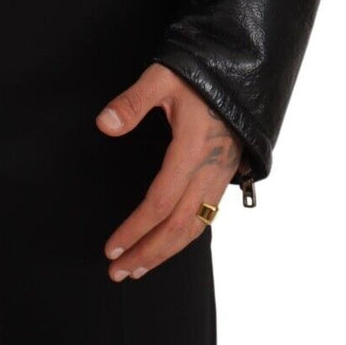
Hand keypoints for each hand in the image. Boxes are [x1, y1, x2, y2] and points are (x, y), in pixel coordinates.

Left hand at [95, 63, 246, 281]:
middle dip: (148, 252)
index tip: (112, 248)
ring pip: (195, 227)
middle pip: (179, 226)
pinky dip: (184, 238)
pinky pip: (206, 217)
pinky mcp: (224, 177)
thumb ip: (132, 102)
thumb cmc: (199, 74)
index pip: (161, 202)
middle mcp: (209, 171)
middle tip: (117, 272)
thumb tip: (104, 125)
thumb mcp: (162, 78)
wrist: (241, 72)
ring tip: (137, 269)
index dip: (136, 229)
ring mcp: (220, 177)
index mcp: (192, 150)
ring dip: (165, 252)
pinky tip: (168, 246)